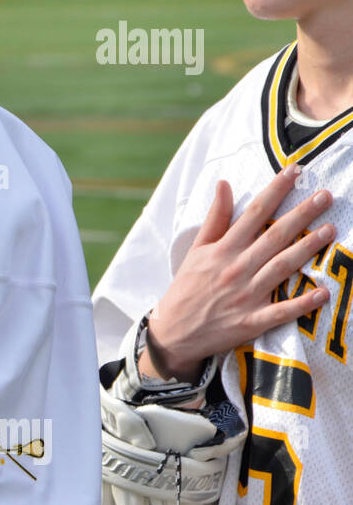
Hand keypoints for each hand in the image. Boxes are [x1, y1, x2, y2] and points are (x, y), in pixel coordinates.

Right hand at [145, 166, 331, 380]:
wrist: (174, 332)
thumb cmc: (187, 288)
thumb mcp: (196, 250)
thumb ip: (215, 218)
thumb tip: (224, 185)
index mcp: (223, 249)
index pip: (254, 213)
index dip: (276, 190)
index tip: (295, 172)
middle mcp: (237, 268)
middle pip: (274, 236)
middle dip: (301, 214)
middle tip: (325, 196)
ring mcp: (246, 295)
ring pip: (282, 267)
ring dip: (307, 249)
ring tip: (330, 231)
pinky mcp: (252, 321)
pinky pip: (281, 311)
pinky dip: (301, 303)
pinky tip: (322, 293)